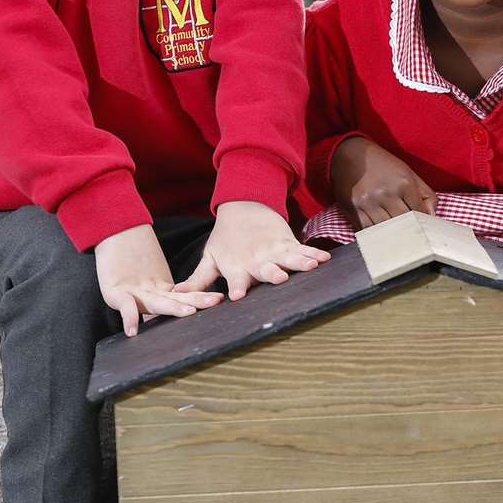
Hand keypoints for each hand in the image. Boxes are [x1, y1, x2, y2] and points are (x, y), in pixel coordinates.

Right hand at [95, 224, 222, 336]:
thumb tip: (166, 313)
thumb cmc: (128, 257)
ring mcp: (133, 290)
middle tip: (216, 300)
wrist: (112, 232)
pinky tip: (133, 330)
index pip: (182, 295)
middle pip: (176, 296)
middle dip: (196, 299)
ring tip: (189, 311)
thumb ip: (158, 295)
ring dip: (174, 305)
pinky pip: (124, 306)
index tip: (218, 299)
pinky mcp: (114, 292)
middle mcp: (149, 290)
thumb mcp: (145, 278)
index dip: (199, 297)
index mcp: (158, 288)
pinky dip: (128, 318)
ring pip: (158, 300)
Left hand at [176, 200, 329, 300]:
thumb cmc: (226, 239)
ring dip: (299, 262)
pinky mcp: (288, 242)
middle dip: (272, 273)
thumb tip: (176, 295)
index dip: (236, 286)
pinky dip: (314, 253)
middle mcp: (256, 259)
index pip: (235, 278)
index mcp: (236, 266)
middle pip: (265, 268)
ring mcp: (274, 250)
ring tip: (311, 267)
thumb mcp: (211, 257)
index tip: (237, 295)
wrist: (244, 206)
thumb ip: (197, 280)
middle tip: (279, 278)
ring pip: (288, 258)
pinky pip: (303, 249)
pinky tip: (326, 259)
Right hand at [330, 136, 437, 228]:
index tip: (424, 229)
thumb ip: (425, 193)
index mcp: (404, 183)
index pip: (420, 213)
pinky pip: (370, 231)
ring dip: (394, 235)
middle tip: (413, 238)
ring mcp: (369, 204)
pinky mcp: (355, 211)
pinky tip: (381, 234)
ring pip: (388, 231)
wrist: (348, 154)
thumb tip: (432, 216)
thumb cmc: (382, 164)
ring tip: (398, 238)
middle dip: (410, 231)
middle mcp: (387, 194)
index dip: (424, 223)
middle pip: (405, 224)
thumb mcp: (408, 172)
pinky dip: (377, 235)